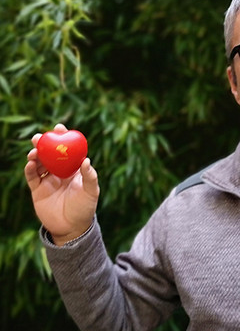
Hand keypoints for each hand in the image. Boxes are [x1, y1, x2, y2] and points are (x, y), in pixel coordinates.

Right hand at [25, 124, 99, 245]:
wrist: (71, 228)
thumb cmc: (85, 208)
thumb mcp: (92, 192)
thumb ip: (90, 177)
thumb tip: (87, 161)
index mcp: (74, 169)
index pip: (68, 150)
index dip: (63, 138)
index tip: (59, 128)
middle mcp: (60, 172)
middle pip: (50, 153)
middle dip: (44, 143)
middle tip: (40, 137)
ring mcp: (48, 180)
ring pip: (39, 163)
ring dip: (36, 155)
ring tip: (35, 151)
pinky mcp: (38, 190)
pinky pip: (32, 176)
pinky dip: (30, 169)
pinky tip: (31, 163)